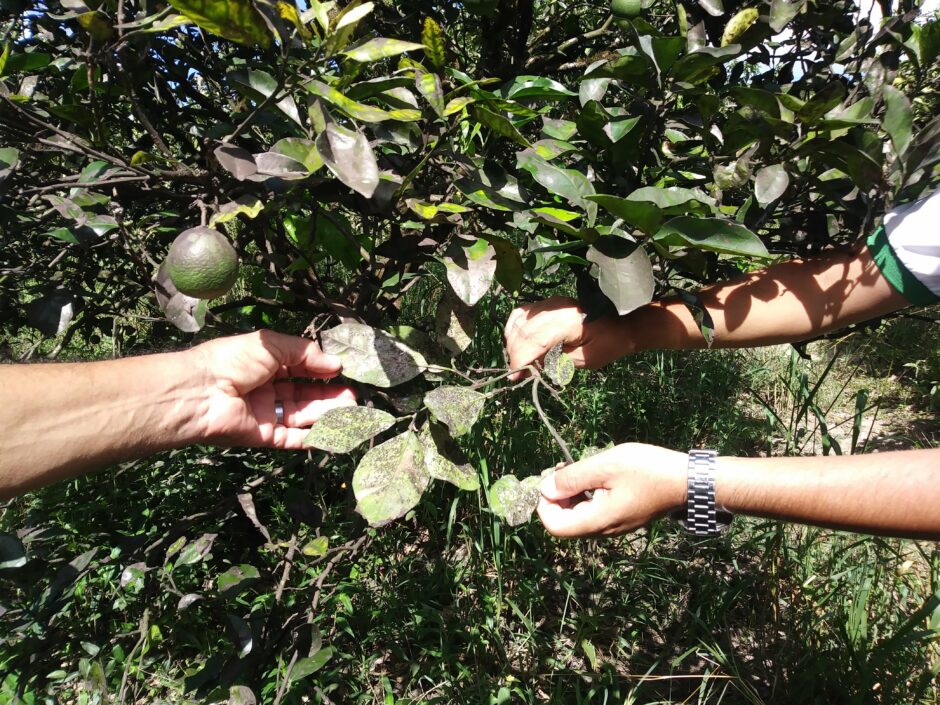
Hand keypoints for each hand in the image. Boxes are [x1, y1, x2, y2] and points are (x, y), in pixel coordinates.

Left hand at [192, 330, 355, 448]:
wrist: (200, 393)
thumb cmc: (233, 361)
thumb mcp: (271, 345)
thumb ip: (305, 353)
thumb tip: (335, 362)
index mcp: (265, 364)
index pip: (299, 367)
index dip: (321, 369)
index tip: (343, 370)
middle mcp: (266, 389)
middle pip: (304, 393)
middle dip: (329, 393)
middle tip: (352, 395)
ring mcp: (266, 414)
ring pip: (302, 415)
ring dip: (327, 412)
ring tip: (350, 408)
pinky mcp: (264, 436)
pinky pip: (292, 438)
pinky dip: (312, 436)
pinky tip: (333, 431)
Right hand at [503, 296, 624, 379]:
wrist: (622, 323)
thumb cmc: (609, 343)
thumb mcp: (584, 360)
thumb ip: (555, 362)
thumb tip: (529, 366)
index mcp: (567, 322)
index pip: (535, 340)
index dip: (521, 359)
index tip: (514, 376)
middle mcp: (554, 308)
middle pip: (523, 331)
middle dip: (515, 354)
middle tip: (517, 374)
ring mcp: (549, 303)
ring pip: (518, 320)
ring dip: (513, 342)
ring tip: (519, 361)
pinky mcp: (548, 303)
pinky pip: (523, 313)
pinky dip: (516, 329)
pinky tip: (518, 343)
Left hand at [537, 443, 686, 536]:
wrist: (688, 481)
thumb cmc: (648, 470)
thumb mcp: (607, 465)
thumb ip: (573, 478)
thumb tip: (545, 488)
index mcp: (598, 520)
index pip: (555, 527)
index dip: (544, 505)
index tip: (549, 478)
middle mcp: (604, 530)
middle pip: (565, 522)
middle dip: (556, 497)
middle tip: (563, 468)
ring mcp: (614, 525)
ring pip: (579, 516)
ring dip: (571, 494)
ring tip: (579, 468)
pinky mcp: (622, 517)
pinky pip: (594, 511)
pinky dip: (586, 495)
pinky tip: (595, 475)